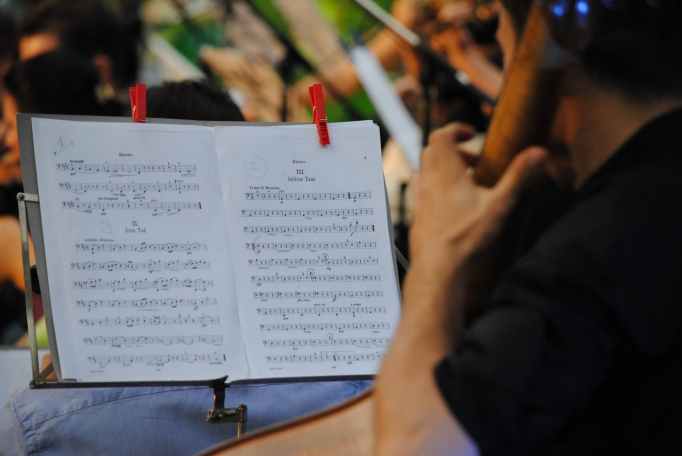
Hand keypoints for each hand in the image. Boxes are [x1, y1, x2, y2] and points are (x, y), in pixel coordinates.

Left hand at [408, 123, 546, 285]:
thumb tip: (539, 152)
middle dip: (452, 150)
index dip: (455, 129)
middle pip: (431, 151)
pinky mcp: (416, 216)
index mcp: (446, 174)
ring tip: (463, 182)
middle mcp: (428, 183)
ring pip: (423, 171)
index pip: (440, 136)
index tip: (471, 134)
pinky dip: (433, 188)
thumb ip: (518, 177)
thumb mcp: (499, 206)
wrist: (437, 269)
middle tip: (473, 162)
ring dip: (441, 169)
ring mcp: (419, 200)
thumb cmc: (466, 238)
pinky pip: (420, 193)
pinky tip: (450, 205)